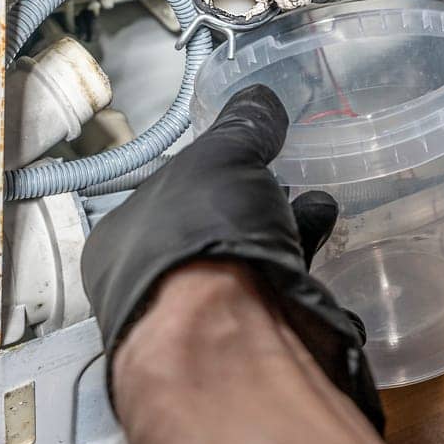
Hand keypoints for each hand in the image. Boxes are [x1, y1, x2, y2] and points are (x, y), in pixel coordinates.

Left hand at [80, 84, 381, 429]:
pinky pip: (273, 291)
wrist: (230, 336)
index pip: (160, 194)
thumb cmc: (200, 237)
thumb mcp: (223, 158)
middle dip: (244, 206)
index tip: (237, 157)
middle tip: (277, 182)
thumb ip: (243, 128)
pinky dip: (298, 262)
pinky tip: (322, 239)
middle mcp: (151, 283)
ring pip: (240, 265)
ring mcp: (197, 320)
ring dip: (278, 232)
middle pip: (204, 231)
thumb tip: (257, 100)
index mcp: (121, 239)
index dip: (202, 172)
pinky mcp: (244, 342)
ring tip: (314, 204)